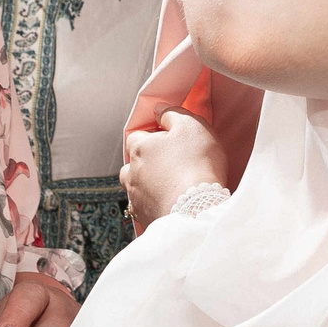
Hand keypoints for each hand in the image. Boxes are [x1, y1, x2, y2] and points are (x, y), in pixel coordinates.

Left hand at [122, 109, 226, 233]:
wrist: (196, 209)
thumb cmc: (196, 163)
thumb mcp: (191, 126)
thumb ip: (172, 113)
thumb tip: (159, 109)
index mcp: (140, 147)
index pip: (137, 135)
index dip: (153, 135)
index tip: (169, 138)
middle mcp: (131, 171)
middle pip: (133, 162)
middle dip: (147, 161)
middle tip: (170, 162)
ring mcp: (135, 197)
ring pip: (135, 186)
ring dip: (147, 183)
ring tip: (167, 185)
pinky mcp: (143, 217)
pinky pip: (144, 206)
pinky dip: (153, 203)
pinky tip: (169, 203)